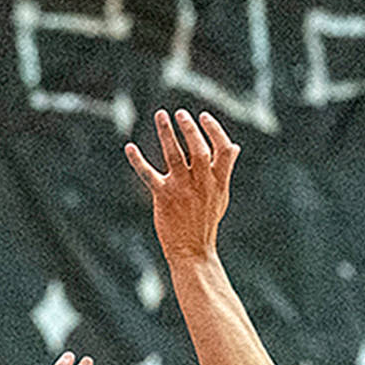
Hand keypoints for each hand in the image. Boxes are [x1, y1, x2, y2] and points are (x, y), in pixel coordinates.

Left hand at [125, 110, 238, 263]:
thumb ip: (225, 169)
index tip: (203, 116)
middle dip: (189, 128)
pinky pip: (148, 175)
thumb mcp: (221, 194)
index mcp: (218, 181)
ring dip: (167, 133)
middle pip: (198, 149)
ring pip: (174, 156)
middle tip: (180, 113)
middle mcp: (201, 182)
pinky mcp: (163, 197)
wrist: (193, 250)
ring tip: (161, 115)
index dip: (214, 130)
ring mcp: (182, 189)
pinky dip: (138, 161)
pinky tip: (129, 147)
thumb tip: (234, 146)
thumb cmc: (206, 220)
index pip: (223, 149)